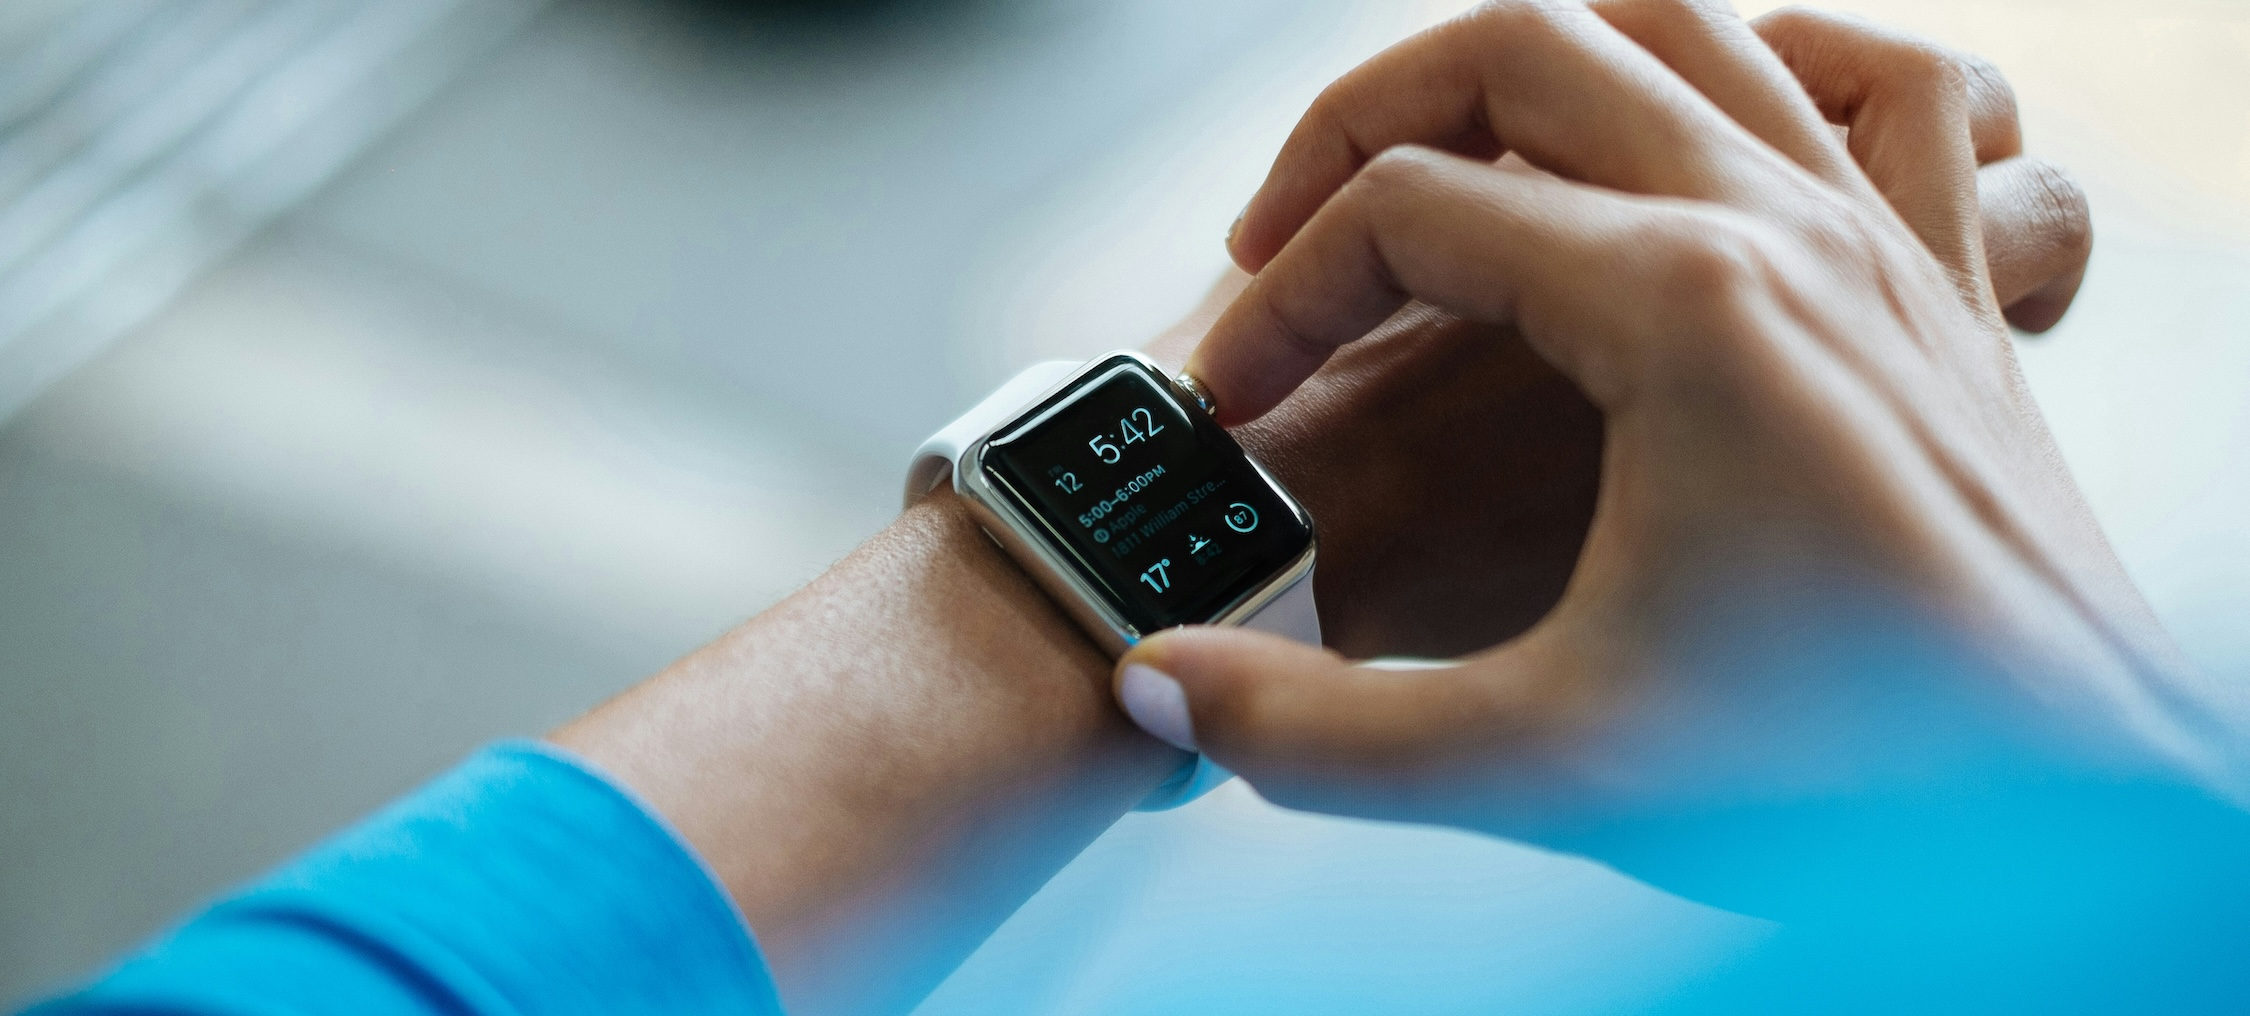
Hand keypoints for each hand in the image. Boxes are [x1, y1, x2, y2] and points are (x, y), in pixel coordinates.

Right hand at [1118, 1, 2237, 917]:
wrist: (2090, 825)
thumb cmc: (1860, 781)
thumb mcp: (1546, 764)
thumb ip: (1319, 734)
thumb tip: (1163, 687)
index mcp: (1682, 308)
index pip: (1409, 212)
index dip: (1281, 306)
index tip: (1238, 417)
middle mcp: (1788, 227)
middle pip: (1525, 44)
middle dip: (1365, 117)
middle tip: (1287, 230)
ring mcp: (1882, 237)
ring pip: (1692, 22)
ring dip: (1543, 60)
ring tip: (1449, 157)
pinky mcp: (1939, 287)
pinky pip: (1890, 89)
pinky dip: (1791, 64)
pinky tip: (1725, 123)